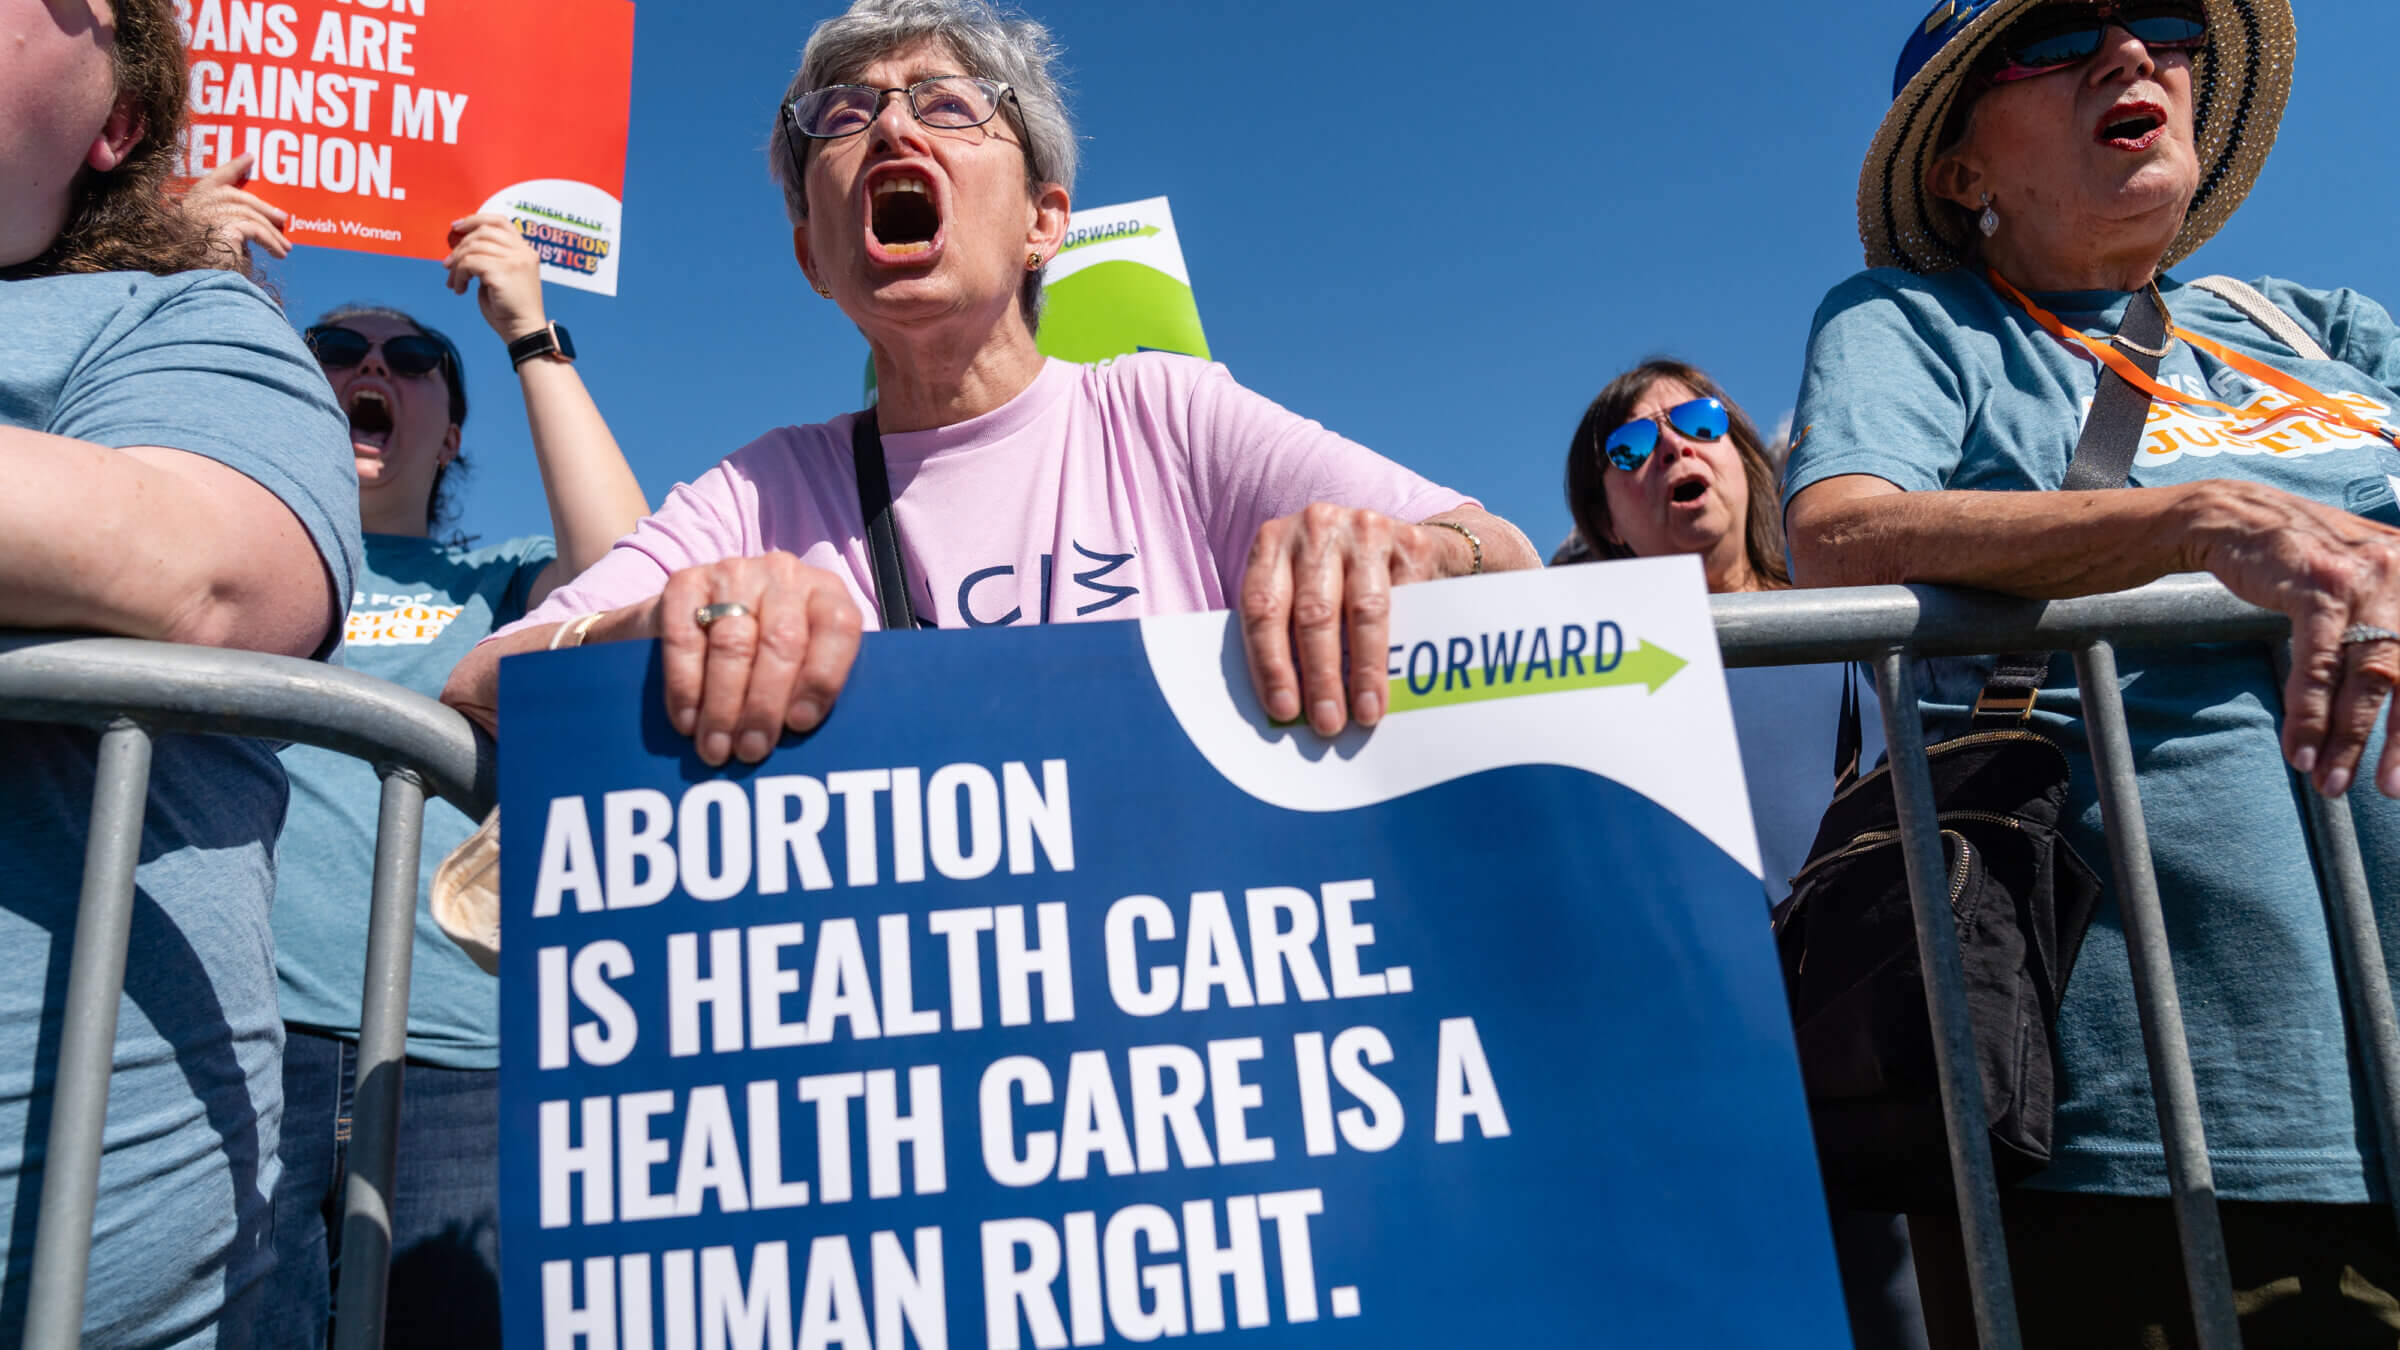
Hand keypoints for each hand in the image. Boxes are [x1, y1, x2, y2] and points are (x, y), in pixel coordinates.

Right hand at [177, 154, 290, 258]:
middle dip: (264, 207)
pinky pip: (254, 229)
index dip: (233, 166)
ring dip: (272, 232)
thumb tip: (258, 224)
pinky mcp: (222, 227)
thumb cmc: (208, 269)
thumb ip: (230, 226)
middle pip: (237, 195)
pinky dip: (271, 241)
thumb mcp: (219, 241)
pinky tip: (280, 253)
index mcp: (192, 204)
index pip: (215, 177)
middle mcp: (196, 205)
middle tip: (284, 219)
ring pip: (249, 213)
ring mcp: (206, 214)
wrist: (201, 285)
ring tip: (286, 247)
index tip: (251, 157)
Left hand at [444, 213, 546, 342]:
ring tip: (454, 281)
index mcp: (525, 251)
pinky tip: (460, 289)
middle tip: (448, 265)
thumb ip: (490, 258)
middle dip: (460, 246)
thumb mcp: (502, 276)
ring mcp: (515, 260)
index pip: (500, 221)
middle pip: (483, 232)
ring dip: (457, 264)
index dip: (475, 219)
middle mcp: (523, 252)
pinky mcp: (503, 271)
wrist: (522, 330)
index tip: (456, 227)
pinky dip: (459, 275)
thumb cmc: (509, 309)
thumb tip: (461, 248)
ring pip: (473, 247)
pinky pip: (469, 263)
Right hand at [648, 553, 863, 766]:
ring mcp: (733, 574)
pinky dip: (685, 687)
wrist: (694, 619)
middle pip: (781, 641)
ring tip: (716, 748)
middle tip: (751, 750)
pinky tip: (687, 720)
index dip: (821, 678)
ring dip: (723, 706)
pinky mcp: (685, 582)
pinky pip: (685, 638)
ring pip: (732, 644)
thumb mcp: (800, 664)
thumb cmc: (763, 656)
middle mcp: (783, 576)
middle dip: (764, 706)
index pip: (838, 626)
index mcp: (825, 593)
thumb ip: (810, 688)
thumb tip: (799, 737)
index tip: (800, 724)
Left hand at [1240, 503, 1460, 736]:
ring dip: (1363, 670)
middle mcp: (1315, 527)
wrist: (1409, 545)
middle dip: (1320, 676)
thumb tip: (1285, 706)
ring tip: (1364, 713)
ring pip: (1363, 610)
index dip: (1271, 662)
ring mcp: (1365, 530)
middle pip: (1313, 612)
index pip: (1262, 607)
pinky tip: (1400, 681)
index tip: (1283, 709)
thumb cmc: (1341, 581)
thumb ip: (1287, 633)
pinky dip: (1403, 646)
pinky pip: (1407, 602)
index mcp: (1274, 542)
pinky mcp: (1411, 543)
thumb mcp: (1303, 591)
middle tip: (1327, 723)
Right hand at [2187, 480, 2399, 796]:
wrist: (2238, 518)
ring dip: (2351, 740)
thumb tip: (2396, 691)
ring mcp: (2365, 581)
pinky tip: (2301, 751)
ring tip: (2335, 783)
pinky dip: (2310, 716)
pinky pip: (2319, 667)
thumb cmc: (2306, 558)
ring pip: (2370, 678)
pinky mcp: (2318, 589)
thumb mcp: (2368, 580)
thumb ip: (2394, 621)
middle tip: (2391, 790)